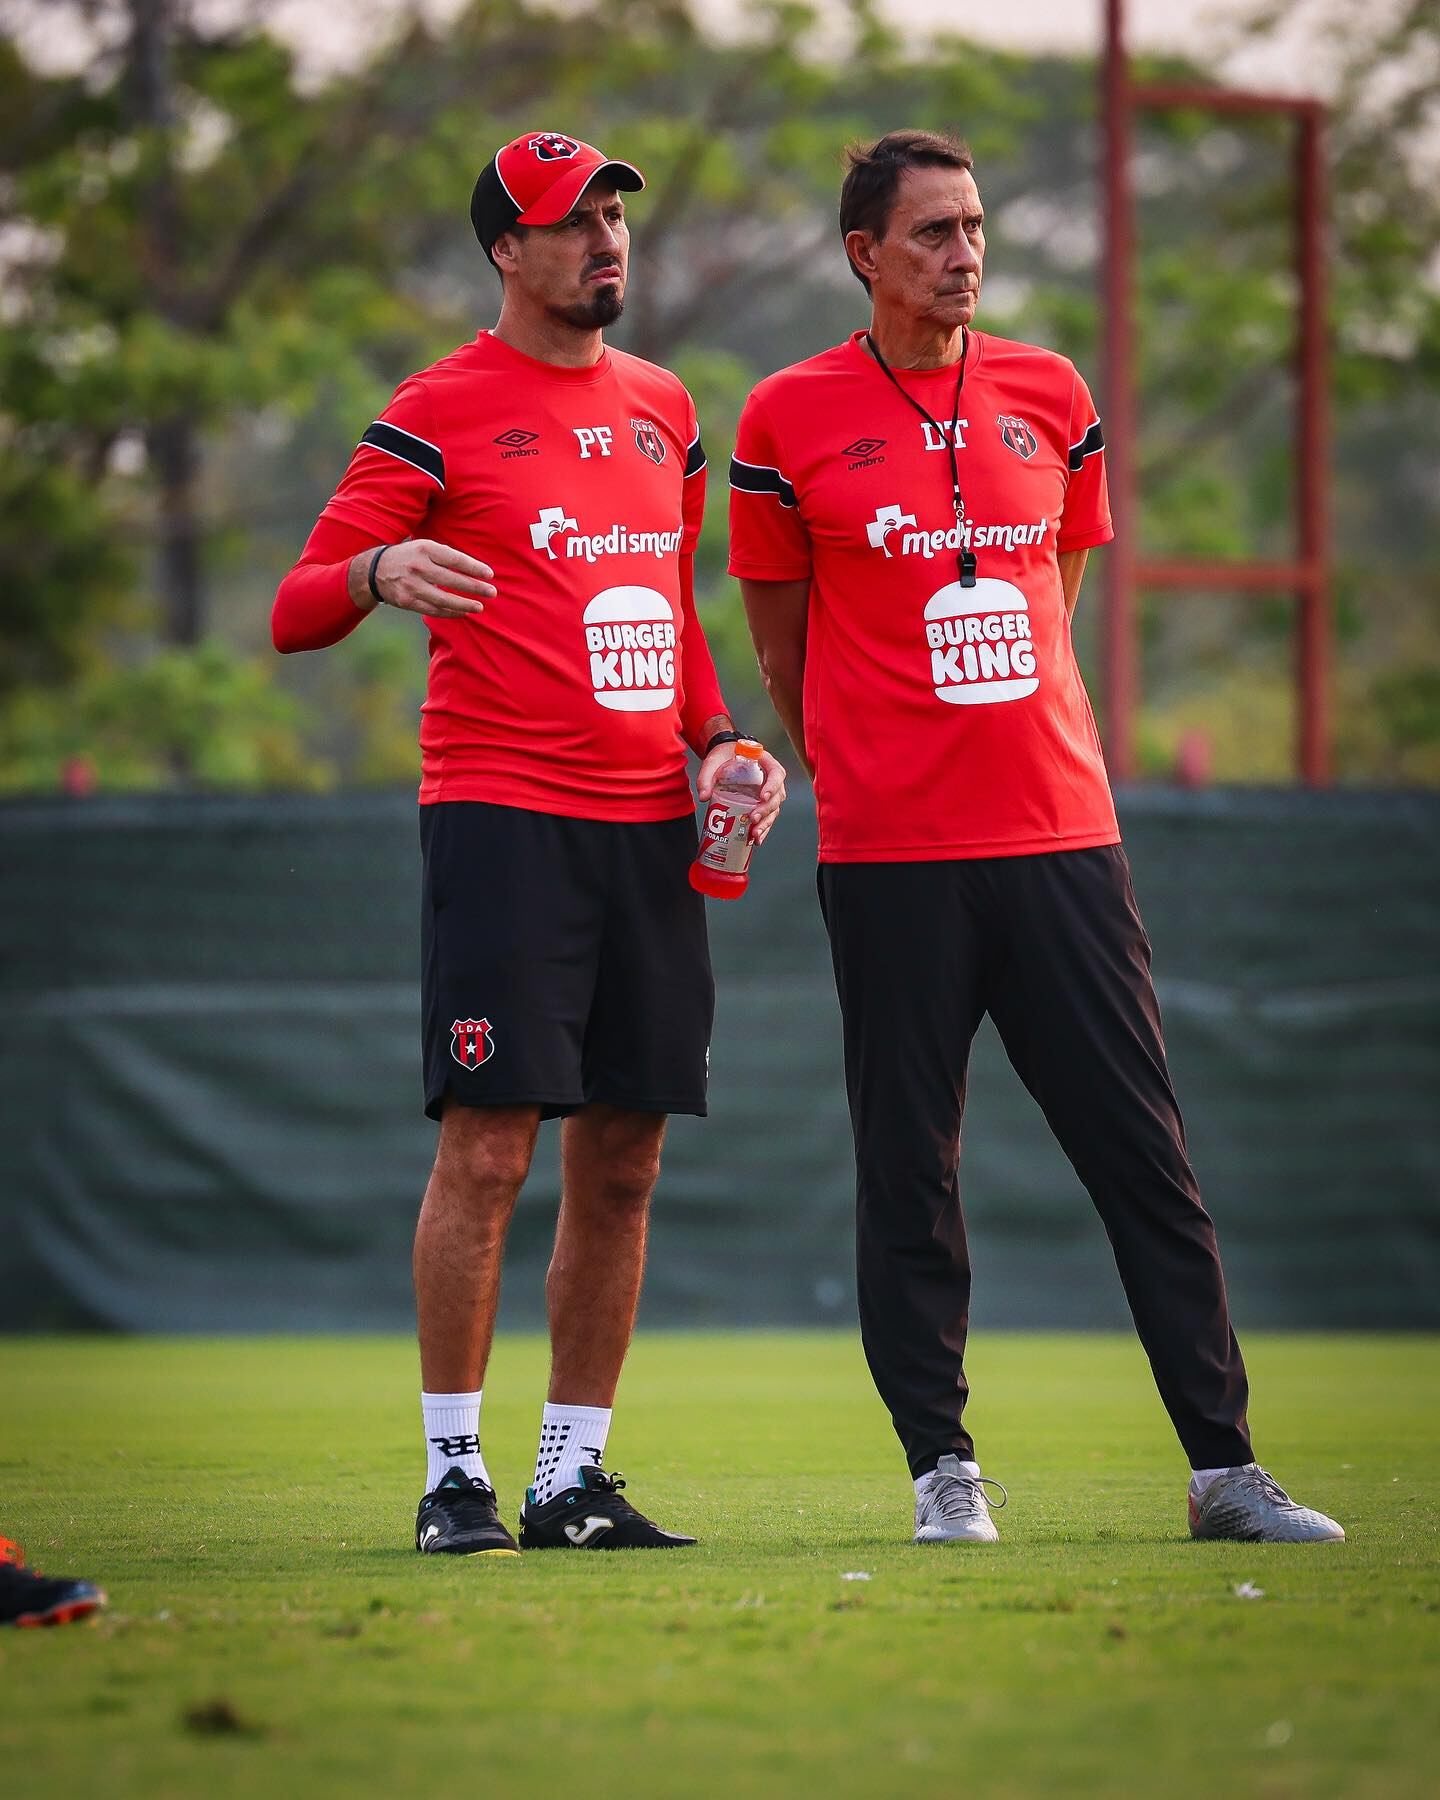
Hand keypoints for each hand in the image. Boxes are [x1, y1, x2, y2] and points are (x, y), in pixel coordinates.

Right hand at [359, 540, 495, 617]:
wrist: (375, 570)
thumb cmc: (409, 557)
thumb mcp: (424, 547)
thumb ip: (446, 556)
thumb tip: (475, 569)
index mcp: (424, 549)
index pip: (454, 559)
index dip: (474, 567)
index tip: (490, 574)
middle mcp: (418, 567)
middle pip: (451, 579)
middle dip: (474, 587)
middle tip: (492, 592)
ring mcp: (411, 585)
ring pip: (443, 599)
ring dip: (464, 604)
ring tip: (480, 607)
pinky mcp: (407, 601)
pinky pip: (433, 610)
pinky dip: (450, 612)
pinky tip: (462, 613)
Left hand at [696, 744, 787, 845]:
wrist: (725, 757)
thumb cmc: (724, 755)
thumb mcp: (713, 761)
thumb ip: (707, 776)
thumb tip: (704, 796)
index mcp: (765, 762)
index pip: (776, 773)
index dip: (773, 786)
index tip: (763, 796)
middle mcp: (771, 778)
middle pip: (777, 796)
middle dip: (766, 810)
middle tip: (753, 818)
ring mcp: (768, 792)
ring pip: (774, 809)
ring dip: (766, 823)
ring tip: (755, 834)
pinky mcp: (762, 803)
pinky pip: (767, 817)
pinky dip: (763, 828)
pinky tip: (756, 839)